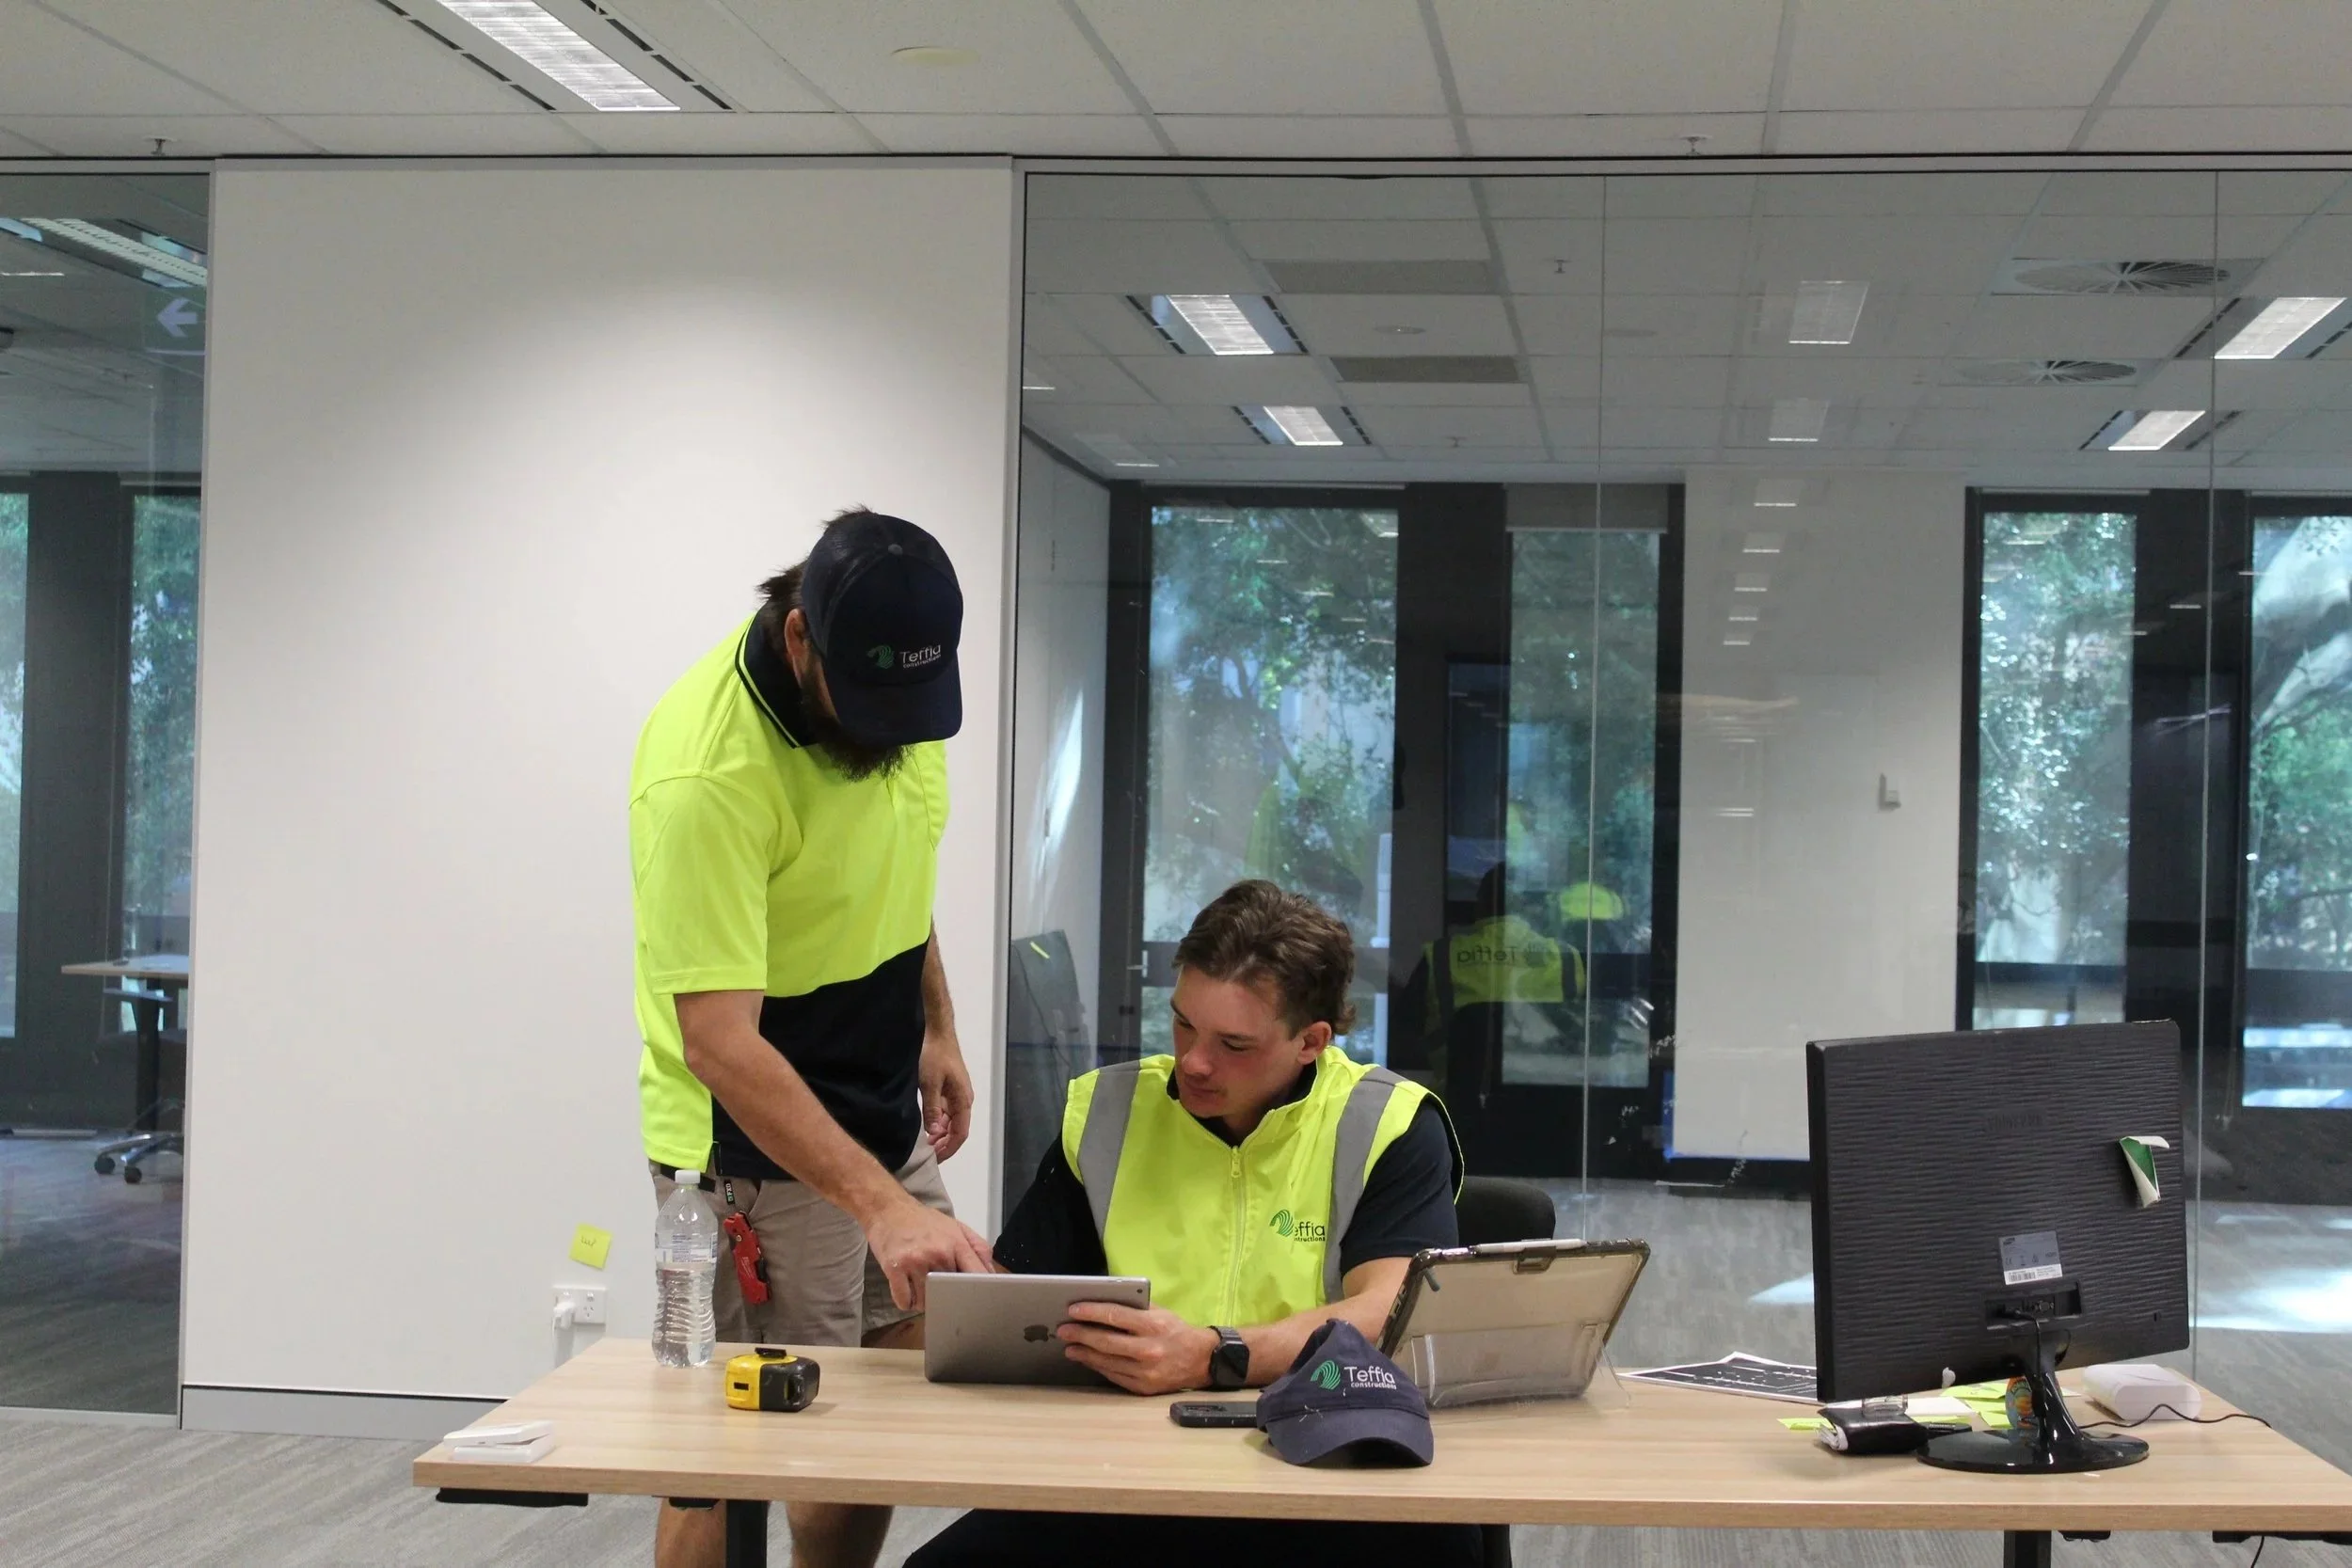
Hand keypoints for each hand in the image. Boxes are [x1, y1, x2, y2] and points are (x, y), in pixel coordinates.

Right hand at [862, 1196, 992, 1311]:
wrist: (888, 1208)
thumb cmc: (922, 1220)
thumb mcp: (955, 1227)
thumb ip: (977, 1247)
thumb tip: (991, 1273)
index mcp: (956, 1243)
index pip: (976, 1275)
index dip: (980, 1292)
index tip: (978, 1301)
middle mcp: (937, 1253)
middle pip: (950, 1293)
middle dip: (947, 1297)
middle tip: (941, 1290)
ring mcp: (915, 1261)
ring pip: (926, 1301)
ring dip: (924, 1301)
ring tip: (920, 1286)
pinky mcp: (894, 1268)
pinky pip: (904, 1301)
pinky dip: (906, 1302)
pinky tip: (907, 1290)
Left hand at [919, 1030, 973, 1160]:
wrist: (936, 1031)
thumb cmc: (934, 1055)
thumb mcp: (929, 1083)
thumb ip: (932, 1109)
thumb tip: (935, 1132)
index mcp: (963, 1100)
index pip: (960, 1133)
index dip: (949, 1149)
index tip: (934, 1160)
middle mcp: (963, 1100)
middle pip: (956, 1130)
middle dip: (943, 1145)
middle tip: (925, 1155)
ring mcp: (955, 1094)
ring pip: (950, 1122)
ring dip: (939, 1135)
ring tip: (923, 1145)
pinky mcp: (947, 1089)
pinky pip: (944, 1112)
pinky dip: (936, 1123)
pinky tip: (925, 1128)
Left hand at [1056, 1301, 1217, 1395]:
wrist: (1201, 1360)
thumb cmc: (1176, 1330)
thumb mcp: (1160, 1312)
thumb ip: (1134, 1308)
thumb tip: (1101, 1304)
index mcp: (1153, 1326)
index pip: (1115, 1316)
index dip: (1091, 1312)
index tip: (1072, 1310)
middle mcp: (1148, 1350)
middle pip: (1105, 1341)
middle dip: (1080, 1334)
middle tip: (1063, 1330)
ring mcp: (1144, 1372)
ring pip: (1106, 1361)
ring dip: (1084, 1353)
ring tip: (1069, 1347)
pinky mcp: (1142, 1388)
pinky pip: (1113, 1376)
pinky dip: (1097, 1366)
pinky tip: (1087, 1359)